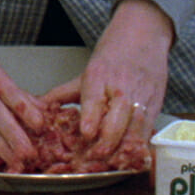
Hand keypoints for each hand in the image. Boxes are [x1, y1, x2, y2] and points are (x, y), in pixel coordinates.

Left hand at [43, 0, 171, 157]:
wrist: (144, 33)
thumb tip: (39, 108)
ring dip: (126, 146)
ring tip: (116, 162)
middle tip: (98, 155)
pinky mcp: (156, 102)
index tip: (87, 133)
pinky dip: (143, 142)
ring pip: (136, 124)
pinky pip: (149, 126)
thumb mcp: (87, 70)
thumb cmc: (113, 52)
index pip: (95, 99)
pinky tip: (135, 155)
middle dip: (109, 138)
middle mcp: (121, 86)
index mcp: (99, 75)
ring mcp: (141, 94)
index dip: (91, 118)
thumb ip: (64, 93)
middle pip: (118, 116)